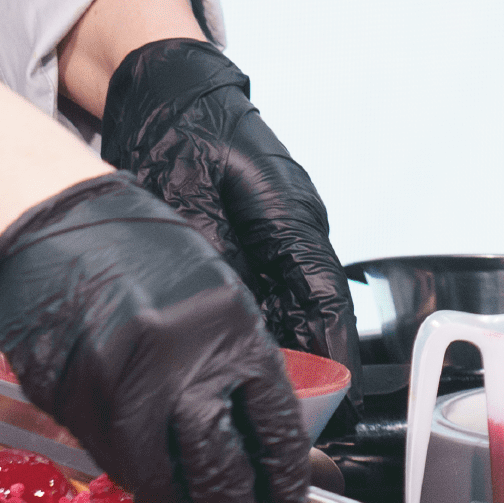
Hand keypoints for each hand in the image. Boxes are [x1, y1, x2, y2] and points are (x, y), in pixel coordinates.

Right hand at [0, 173, 308, 502]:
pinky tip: (158, 500)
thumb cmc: (127, 241)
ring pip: (169, 484)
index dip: (286, 481)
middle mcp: (181, 359)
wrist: (47, 219)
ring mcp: (126, 385)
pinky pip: (121, 466)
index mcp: (226, 322)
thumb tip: (250, 430)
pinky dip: (145, 492)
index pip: (275, 424)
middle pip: (224, 469)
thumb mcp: (204, 285)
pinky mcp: (80, 404)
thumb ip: (227, 352)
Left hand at [100, 39, 362, 400]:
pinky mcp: (258, 234)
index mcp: (287, 209)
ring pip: (291, 305)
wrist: (166, 84)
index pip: (323, 296)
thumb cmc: (179, 123)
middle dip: (308, 367)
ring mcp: (279, 228)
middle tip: (290, 419)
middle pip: (312, 311)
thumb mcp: (185, 189)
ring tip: (263, 400)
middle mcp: (293, 222)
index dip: (332, 354)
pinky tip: (234, 356)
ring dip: (282, 349)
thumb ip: (207, 251)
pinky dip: (259, 325)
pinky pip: (269, 291)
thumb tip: (220, 310)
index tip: (337, 402)